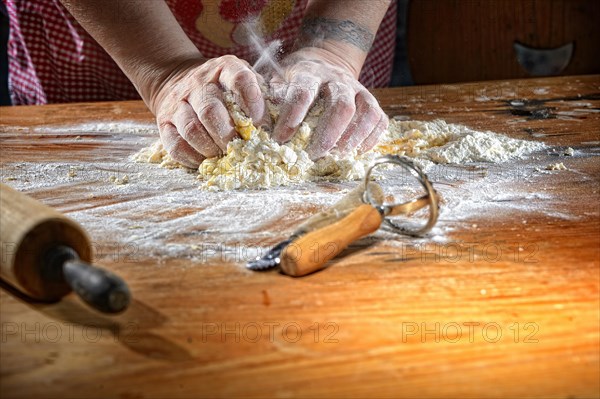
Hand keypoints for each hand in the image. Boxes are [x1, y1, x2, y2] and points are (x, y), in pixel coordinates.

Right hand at [152, 55, 267, 167]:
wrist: (177, 80)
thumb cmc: (223, 87)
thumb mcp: (244, 81)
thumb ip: (262, 97)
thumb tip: (279, 128)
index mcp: (224, 69)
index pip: (240, 80)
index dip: (252, 104)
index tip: (261, 125)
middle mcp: (198, 83)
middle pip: (211, 110)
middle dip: (229, 135)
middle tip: (241, 149)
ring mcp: (178, 102)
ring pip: (191, 129)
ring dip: (210, 148)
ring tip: (223, 156)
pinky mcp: (164, 122)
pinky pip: (175, 145)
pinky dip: (192, 158)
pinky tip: (206, 161)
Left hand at [270, 48, 387, 158]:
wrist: (326, 60)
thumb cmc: (297, 77)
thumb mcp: (279, 78)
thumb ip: (271, 97)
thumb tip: (261, 120)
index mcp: (310, 73)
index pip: (303, 93)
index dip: (292, 117)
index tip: (280, 139)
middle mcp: (338, 80)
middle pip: (341, 105)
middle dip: (328, 133)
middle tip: (314, 155)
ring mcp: (358, 90)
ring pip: (366, 112)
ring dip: (353, 137)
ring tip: (338, 155)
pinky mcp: (371, 101)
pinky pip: (379, 119)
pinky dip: (371, 138)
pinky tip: (356, 152)